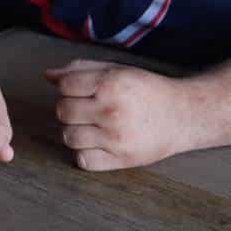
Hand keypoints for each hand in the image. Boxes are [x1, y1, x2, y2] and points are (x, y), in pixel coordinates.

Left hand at [45, 60, 188, 170]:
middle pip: (63, 111)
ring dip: (74, 130)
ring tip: (91, 125)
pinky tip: (96, 143)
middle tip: (86, 108)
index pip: (65, 85)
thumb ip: (80, 70)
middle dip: (69, 108)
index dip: (67, 87)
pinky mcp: (121, 160)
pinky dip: (84, 153)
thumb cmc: (146, 90)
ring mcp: (115, 138)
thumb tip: (48, 75)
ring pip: (68, 136)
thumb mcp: (117, 71)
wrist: (182, 115)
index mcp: (111, 84)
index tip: (80, 90)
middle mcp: (111, 111)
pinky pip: (83, 160)